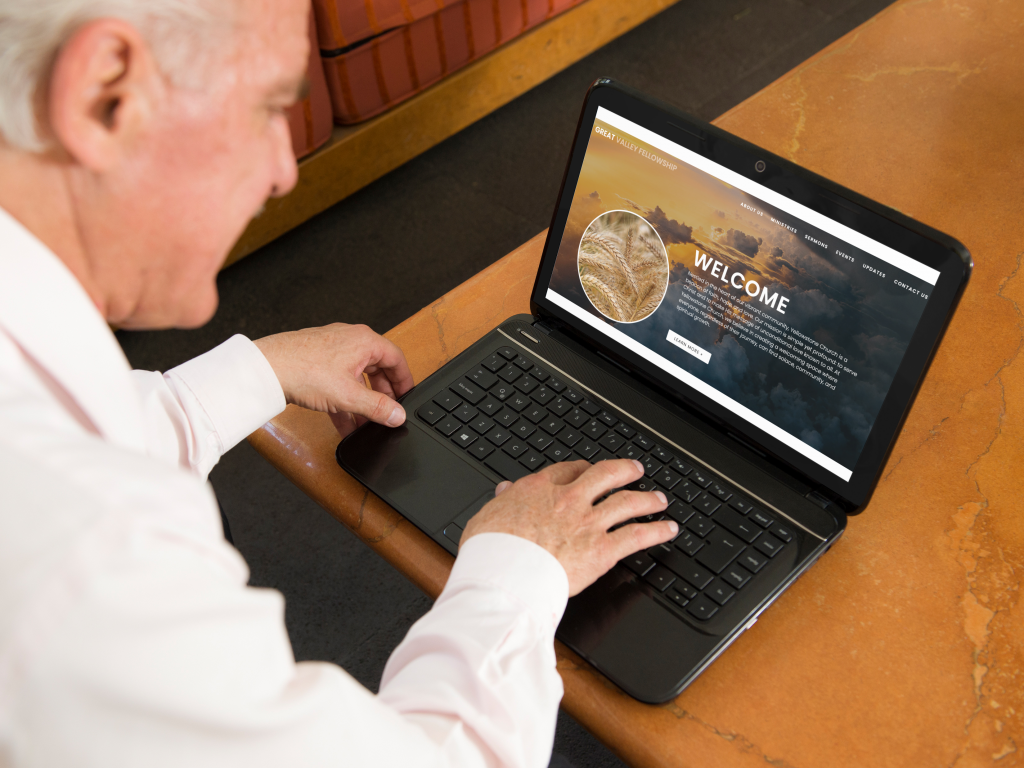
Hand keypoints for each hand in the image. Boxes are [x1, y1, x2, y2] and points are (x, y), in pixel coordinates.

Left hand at [254, 324, 414, 437]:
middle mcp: (350, 341)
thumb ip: (377, 408)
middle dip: (382, 396)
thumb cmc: (303, 369)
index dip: (404, 381)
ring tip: (365, 424)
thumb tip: (398, 414)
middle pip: (377, 369)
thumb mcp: (348, 396)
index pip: (396, 359)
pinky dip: (344, 401)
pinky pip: (339, 383)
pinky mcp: (317, 363)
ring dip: (362, 403)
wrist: (265, 369)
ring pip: (356, 378)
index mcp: (364, 341)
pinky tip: (344, 423)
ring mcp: (332, 351)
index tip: (407, 398)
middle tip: (387, 413)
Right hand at [461, 459, 677, 595]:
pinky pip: (638, 536)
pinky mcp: (603, 550)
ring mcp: (589, 524)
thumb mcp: (487, 516)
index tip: (588, 470)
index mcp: (540, 489)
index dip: (582, 469)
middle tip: (635, 470)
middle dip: (624, 471)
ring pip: (627, 502)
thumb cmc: (492, 550)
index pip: (568, 470)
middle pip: (605, 476)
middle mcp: (569, 500)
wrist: (505, 574)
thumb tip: (505, 492)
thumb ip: (502, 502)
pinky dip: (657, 531)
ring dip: (647, 499)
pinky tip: (669, 529)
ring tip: (659, 499)